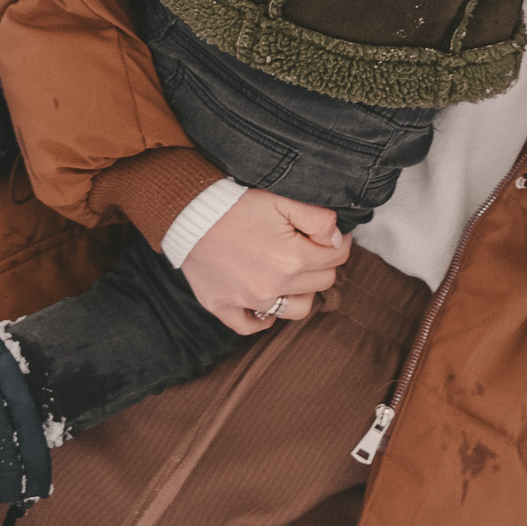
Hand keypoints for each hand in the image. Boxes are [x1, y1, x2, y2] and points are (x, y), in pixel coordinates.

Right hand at [177, 188, 349, 334]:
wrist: (188, 211)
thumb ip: (319, 218)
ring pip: (295, 310)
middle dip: (321, 265)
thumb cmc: (236, 202)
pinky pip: (251, 326)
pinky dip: (262, 318)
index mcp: (293, 258)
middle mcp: (273, 287)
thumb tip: (338, 239)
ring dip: (300, 293)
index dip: (338, 244)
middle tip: (310, 248)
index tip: (333, 236)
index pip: (335, 258)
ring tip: (291, 273)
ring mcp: (247, 301)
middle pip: (320, 283)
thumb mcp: (283, 199)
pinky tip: (267, 300)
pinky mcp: (222, 306)